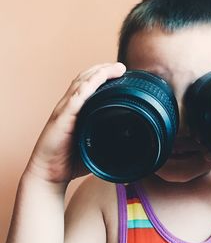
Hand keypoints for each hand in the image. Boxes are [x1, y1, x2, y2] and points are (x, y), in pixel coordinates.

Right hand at [25, 63, 125, 183]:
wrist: (49, 175)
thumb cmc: (70, 161)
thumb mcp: (95, 145)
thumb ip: (108, 138)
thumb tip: (130, 140)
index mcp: (76, 110)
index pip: (88, 85)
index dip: (102, 75)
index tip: (120, 72)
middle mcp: (68, 106)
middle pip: (85, 79)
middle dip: (102, 69)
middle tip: (120, 66)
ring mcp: (64, 111)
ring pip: (80, 84)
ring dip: (98, 73)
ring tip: (115, 68)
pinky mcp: (61, 120)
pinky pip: (75, 99)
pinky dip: (87, 87)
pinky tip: (98, 80)